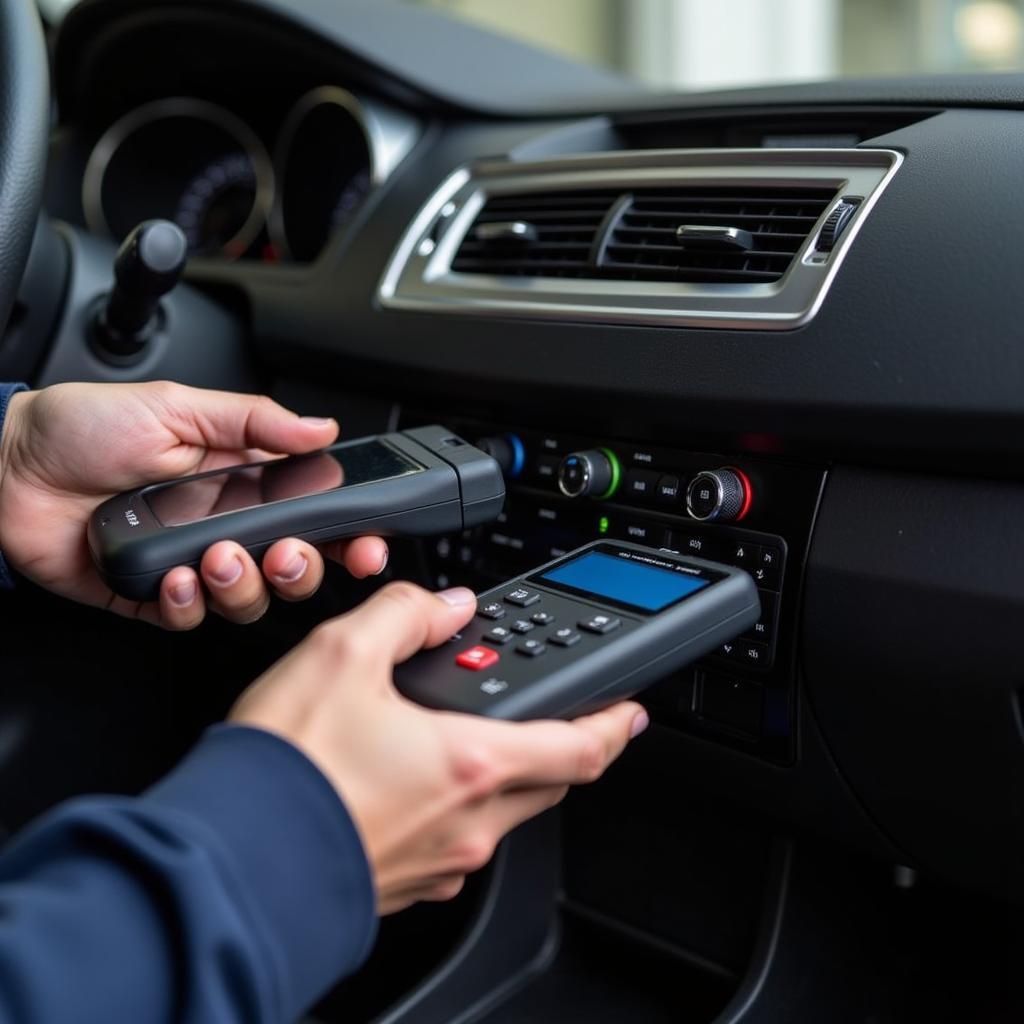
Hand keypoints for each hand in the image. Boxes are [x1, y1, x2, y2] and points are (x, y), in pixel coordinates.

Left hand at [0, 381, 387, 627]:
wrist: (6, 468)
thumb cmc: (83, 429)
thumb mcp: (177, 408)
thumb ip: (255, 421)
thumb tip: (321, 427)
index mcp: (241, 482)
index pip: (311, 515)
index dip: (348, 534)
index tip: (366, 545)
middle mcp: (222, 527)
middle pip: (291, 569)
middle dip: (300, 569)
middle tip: (283, 553)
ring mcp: (189, 565)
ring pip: (246, 601)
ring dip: (240, 586)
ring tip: (211, 558)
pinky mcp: (150, 596)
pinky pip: (187, 619)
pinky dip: (187, 605)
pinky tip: (172, 578)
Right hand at [231, 581, 647, 913]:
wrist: (230, 859)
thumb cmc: (286, 769)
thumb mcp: (342, 653)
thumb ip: (404, 615)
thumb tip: (445, 608)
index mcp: (472, 764)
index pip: (581, 748)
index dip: (614, 724)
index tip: (630, 711)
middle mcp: (469, 824)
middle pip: (550, 784)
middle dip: (564, 747)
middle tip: (559, 718)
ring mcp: (440, 862)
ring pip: (503, 814)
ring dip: (505, 774)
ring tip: (474, 737)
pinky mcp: (406, 885)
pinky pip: (457, 842)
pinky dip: (459, 806)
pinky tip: (419, 781)